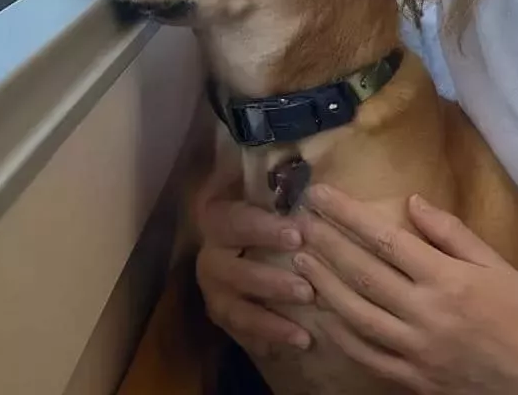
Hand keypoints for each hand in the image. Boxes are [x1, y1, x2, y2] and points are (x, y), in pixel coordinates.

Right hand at [192, 159, 314, 355]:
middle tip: (306, 290)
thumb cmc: (271, 213)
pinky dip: (264, 340)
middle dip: (269, 281)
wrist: (247, 243)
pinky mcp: (221, 315)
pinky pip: (239, 332)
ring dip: (268, 320)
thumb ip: (281, 186)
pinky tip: (292, 345)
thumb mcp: (271, 194)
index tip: (296, 236)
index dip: (263, 229)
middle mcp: (209, 253)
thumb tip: (308, 171)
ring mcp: (213, 288)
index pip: (235, 221)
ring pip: (234, 306)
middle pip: (231, 269)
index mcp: (219, 217)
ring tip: (304, 333)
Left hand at [292, 186, 517, 393]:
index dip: (347, 214)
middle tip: (297, 220)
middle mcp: (427, 314)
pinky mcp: (416, 382)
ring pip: (356, 314)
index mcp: (447, 279)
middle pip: (362, 272)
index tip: (320, 195)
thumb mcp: (495, 263)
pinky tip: (323, 312)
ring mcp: (418, 351)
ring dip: (324, 283)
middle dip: (325, 242)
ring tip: (301, 258)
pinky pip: (368, 356)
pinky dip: (341, 333)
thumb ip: (450, 231)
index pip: (384, 239)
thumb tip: (411, 201)